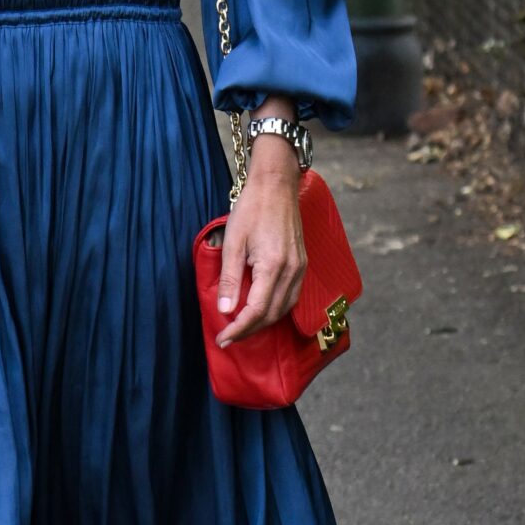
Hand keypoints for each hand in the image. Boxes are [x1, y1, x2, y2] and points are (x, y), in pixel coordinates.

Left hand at [214, 136, 305, 346]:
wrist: (277, 186)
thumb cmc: (251, 209)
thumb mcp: (232, 242)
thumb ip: (229, 279)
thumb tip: (225, 310)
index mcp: (273, 267)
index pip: (256, 311)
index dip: (238, 329)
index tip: (222, 339)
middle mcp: (292, 272)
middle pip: (271, 315)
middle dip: (249, 330)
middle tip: (227, 338)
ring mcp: (300, 269)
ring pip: (283, 309)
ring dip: (262, 323)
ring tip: (241, 328)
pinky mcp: (302, 265)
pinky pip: (291, 297)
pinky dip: (275, 310)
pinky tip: (261, 311)